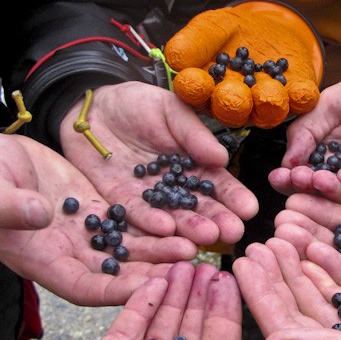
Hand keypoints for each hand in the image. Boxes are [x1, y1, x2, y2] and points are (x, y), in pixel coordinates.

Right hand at [0, 131, 195, 305]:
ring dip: (160, 250)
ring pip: (129, 250)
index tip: (145, 287)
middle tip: (184, 267)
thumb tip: (37, 214)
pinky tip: (183, 220)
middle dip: (150, 273)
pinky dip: (155, 225)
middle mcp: (68, 254)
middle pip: (116, 273)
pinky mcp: (99, 212)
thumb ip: (8, 203)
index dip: (114, 290)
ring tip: (193, 244)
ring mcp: (86, 235)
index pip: (83, 287)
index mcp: (39, 260)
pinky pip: (131, 223)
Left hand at [59, 82, 258, 246]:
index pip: (217, 184)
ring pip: (172, 217)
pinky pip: (136, 215)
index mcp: (193, 165)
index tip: (248, 210)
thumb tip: (222, 158)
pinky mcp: (119, 202)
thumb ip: (193, 134)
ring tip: (207, 236)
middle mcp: (174, 187)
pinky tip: (167, 229)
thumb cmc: (137, 104)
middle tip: (233, 232)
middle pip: (199, 208)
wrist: (92, 107)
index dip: (233, 197)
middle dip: (217, 220)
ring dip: (189, 228)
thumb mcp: (170, 110)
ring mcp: (148, 198)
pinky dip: (150, 222)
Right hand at [165, 1, 323, 128]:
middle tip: (232, 95)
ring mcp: (264, 105)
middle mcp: (233, 105)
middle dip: (231, 103)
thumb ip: (192, 43)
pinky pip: (298, 103)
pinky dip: (300, 98)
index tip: (192, 81)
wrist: (268, 26)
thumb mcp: (208, 27)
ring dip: (266, 103)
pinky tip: (301, 92)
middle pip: (229, 109)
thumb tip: (176, 59)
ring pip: (263, 111)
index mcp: (206, 90)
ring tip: (267, 92)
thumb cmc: (229, 31)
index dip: (193, 89)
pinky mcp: (293, 100)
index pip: (195, 93)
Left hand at [233, 239, 340, 339]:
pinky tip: (327, 245)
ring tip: (287, 231)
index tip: (244, 259)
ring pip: (328, 297)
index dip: (264, 294)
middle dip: (280, 272)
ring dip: (306, 264)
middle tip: (262, 235)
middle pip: (303, 309)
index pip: (288, 330)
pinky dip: (340, 267)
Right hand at [269, 65, 340, 206]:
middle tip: (297, 180)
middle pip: (323, 193)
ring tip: (318, 178)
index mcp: (327, 156)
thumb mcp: (333, 104)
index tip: (280, 176)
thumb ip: (308, 130)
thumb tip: (286, 161)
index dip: (290, 178)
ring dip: (331, 190)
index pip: (303, 175)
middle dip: (307, 189)